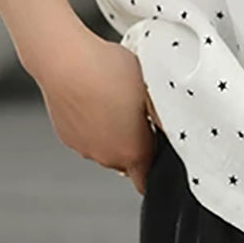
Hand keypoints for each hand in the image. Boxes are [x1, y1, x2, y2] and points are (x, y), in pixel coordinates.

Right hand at [32, 26, 162, 195]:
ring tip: (116, 101)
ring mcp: (84, 147)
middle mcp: (106, 157)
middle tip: (140, 115)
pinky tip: (96, 98)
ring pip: (106, 147)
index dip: (156, 166)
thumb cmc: (108, 72)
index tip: (159, 150)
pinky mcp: (66, 134)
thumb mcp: (153, 90)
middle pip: (128, 162)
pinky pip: (86, 136)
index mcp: (132, 152)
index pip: (146, 180)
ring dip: (113, 133)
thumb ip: (165, 118)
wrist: (66, 62)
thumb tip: (177, 128)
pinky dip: (93, 124)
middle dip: (136, 143)